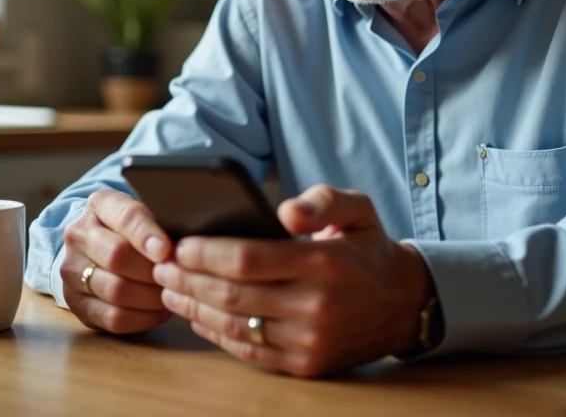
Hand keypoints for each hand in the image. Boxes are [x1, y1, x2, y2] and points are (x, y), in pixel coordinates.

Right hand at [60, 189, 174, 333]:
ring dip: (151, 297)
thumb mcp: (145, 214)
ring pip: (116, 290)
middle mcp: (78, 236)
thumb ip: (161, 224)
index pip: (126, 217)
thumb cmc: (132, 229)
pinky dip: (142, 318)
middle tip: (178, 278)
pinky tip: (160, 312)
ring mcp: (71, 271)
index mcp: (99, 205)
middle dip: (154, 271)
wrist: (97, 246)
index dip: (147, 235)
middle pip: (118, 257)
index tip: (167, 251)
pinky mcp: (75, 303)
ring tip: (172, 294)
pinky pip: (112, 317)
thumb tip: (182, 250)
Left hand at [152, 185, 433, 377]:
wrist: (404, 304)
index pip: (248, 259)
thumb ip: (323, 200)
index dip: (205, 253)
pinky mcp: (306, 365)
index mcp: (324, 263)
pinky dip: (216, 333)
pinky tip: (197, 316)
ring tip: (169, 289)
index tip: (177, 243)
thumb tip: (286, 210)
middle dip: (188, 279)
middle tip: (161, 265)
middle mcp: (316, 306)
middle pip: (232, 294)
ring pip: (234, 325)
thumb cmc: (368, 248)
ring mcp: (310, 341)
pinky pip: (248, 351)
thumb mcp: (359, 209)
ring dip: (193, 308)